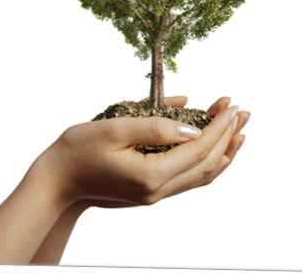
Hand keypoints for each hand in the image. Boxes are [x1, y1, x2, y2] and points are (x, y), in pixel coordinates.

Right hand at [40, 96, 249, 209]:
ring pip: (202, 176)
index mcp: (150, 174)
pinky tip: (215, 153)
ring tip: (240, 133)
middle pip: (207, 164)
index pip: (198, 149)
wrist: (58, 181)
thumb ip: (155, 126)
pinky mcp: (151, 192)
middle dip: (228, 136)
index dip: (218, 127)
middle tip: (243, 113)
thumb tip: (191, 127)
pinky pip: (189, 180)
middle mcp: (158, 190)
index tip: (232, 107)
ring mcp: (155, 195)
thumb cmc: (79, 150)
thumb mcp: (114, 128)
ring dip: (224, 152)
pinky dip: (208, 165)